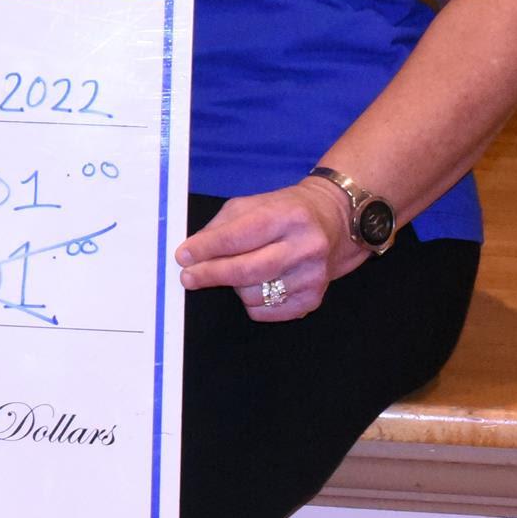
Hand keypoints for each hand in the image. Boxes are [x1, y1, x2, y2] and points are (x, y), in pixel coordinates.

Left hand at [174, 177, 365, 321]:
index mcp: (288, 216)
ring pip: (254, 294)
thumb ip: (221, 227)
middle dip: (211, 274)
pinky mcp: (314, 300)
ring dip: (233, 286)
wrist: (333, 222)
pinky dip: (251, 302)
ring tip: (239, 270)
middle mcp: (305, 247)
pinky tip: (257, 284)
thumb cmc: (284, 211)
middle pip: (247, 270)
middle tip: (188, 277)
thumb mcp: (252, 205)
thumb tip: (192, 253)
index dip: (207, 248)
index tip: (183, 256)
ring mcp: (313, 276)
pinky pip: (266, 312)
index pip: (239, 236)